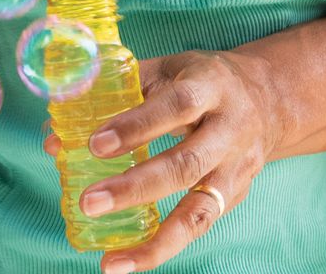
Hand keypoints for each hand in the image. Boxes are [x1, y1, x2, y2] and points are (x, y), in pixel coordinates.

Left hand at [42, 49, 283, 272]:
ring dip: (155, 240)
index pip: (174, 106)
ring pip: (200, 209)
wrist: (270, 98)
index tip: (94, 144)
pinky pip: (202, 225)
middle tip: (89, 202)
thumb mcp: (163, 70)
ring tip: (112, 262)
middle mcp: (229, 130)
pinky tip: (132, 259)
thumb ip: (110, 95)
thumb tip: (54, 138)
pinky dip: (166, 245)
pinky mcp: (237, 195)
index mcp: (208, 86)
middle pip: (185, 164)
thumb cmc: (198, 80)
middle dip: (136, 187)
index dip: (136, 126)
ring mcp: (237, 168)